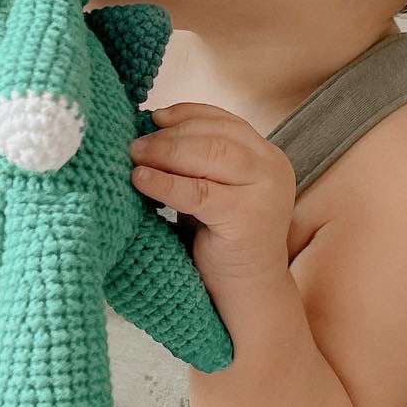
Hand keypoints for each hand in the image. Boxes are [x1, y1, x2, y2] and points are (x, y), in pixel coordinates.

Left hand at [128, 103, 295, 291]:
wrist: (247, 293)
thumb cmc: (223, 243)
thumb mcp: (216, 191)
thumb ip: (199, 162)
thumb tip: (150, 131)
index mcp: (267, 157)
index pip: (226, 121)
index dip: (187, 114)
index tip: (154, 118)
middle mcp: (272, 168)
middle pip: (215, 135)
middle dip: (170, 136)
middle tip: (135, 144)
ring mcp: (264, 191)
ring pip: (209, 156)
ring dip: (165, 153)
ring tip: (135, 157)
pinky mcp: (247, 217)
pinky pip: (198, 192)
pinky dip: (164, 183)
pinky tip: (140, 179)